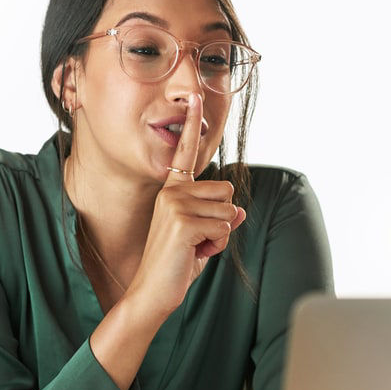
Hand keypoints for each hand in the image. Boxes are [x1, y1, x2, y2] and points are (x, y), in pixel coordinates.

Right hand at [125, 92, 246, 319]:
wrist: (151, 292)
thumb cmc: (175, 265)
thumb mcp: (202, 237)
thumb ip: (219, 220)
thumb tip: (239, 211)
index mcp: (172, 191)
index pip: (185, 154)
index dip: (191, 124)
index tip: (193, 96)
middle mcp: (172, 192)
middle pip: (227, 190)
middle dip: (222, 218)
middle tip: (198, 240)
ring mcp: (176, 205)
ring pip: (228, 210)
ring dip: (219, 234)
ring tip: (194, 248)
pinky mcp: (183, 222)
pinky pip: (223, 226)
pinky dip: (216, 244)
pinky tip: (194, 254)